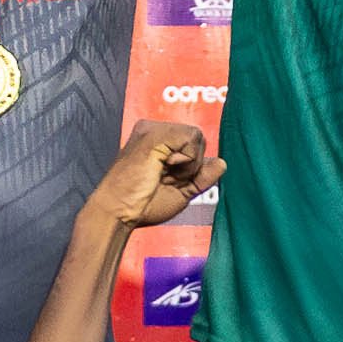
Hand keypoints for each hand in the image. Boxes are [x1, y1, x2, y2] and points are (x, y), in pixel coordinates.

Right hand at [90, 122, 220, 230]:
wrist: (120, 213)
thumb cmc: (143, 205)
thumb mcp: (182, 191)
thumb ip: (202, 176)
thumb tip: (222, 162)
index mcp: (157, 139)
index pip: (194, 145)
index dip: (191, 168)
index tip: (166, 182)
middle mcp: (154, 129)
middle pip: (199, 138)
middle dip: (191, 166)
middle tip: (164, 180)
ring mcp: (153, 129)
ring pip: (197, 137)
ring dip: (188, 165)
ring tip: (162, 175)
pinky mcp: (154, 134)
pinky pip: (192, 139)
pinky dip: (186, 161)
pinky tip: (163, 169)